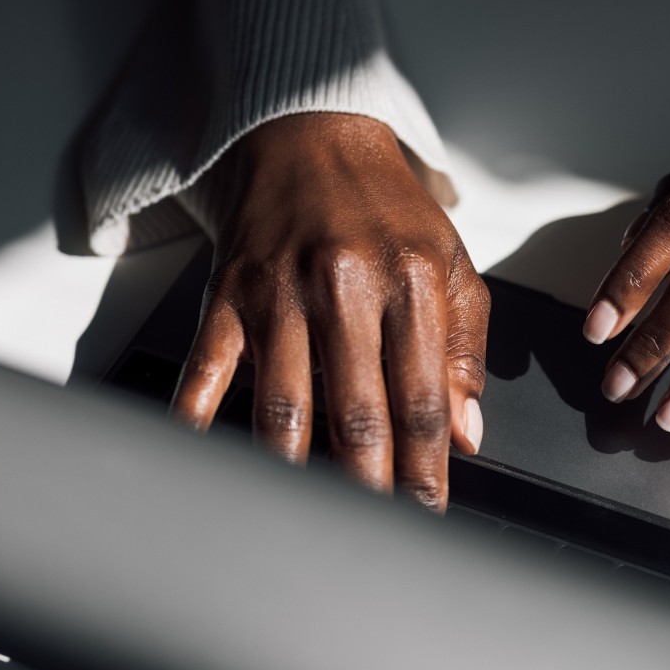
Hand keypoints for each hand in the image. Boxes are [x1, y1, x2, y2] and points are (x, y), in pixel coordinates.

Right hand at [170, 113, 488, 509]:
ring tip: (311, 523)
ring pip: (286, 404)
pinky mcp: (228, 294)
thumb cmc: (387, 208)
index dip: (428, 466)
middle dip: (372, 486)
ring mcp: (280, 293)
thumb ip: (465, 349)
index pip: (423, 397)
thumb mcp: (450, 264)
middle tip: (379, 536)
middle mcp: (346, 288)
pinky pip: (210, 368)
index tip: (431, 512)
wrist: (311, 133)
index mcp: (412, 283)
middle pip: (359, 413)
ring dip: (298, 473)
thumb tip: (468, 433)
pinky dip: (201, 421)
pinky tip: (206, 466)